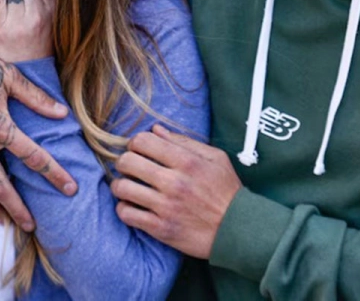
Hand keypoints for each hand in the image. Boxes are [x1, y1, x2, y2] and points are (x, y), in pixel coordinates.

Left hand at [110, 124, 241, 258]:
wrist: (238, 230)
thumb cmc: (226, 191)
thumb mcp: (215, 158)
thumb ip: (184, 141)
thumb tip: (155, 129)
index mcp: (187, 162)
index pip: (143, 141)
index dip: (135, 143)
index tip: (139, 150)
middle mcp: (174, 183)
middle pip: (127, 161)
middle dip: (124, 161)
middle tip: (129, 167)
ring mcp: (166, 207)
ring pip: (122, 188)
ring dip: (120, 185)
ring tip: (127, 186)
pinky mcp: (161, 229)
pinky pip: (126, 214)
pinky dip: (124, 208)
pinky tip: (132, 205)